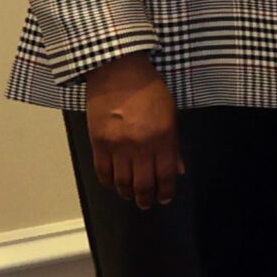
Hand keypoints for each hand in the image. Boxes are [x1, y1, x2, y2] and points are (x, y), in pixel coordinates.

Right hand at [81, 52, 182, 209]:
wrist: (118, 72)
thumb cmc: (148, 89)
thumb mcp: (171, 113)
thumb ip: (174, 144)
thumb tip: (178, 168)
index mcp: (162, 137)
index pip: (166, 175)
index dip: (166, 191)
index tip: (165, 198)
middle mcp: (140, 145)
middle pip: (143, 184)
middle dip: (146, 198)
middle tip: (147, 203)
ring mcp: (117, 146)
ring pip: (121, 182)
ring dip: (127, 193)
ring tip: (131, 196)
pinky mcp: (98, 143)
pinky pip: (102, 171)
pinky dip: (108, 182)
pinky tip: (113, 184)